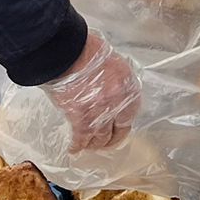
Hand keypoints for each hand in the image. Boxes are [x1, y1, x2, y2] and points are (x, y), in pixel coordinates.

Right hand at [41, 32, 141, 150]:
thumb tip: (109, 91)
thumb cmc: (88, 51)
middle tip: (104, 143)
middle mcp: (118, 103)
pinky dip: (77, 145)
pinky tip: (73, 148)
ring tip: (88, 145)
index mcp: (128, 88)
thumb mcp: (113, 63)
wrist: (69, 52)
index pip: (130, 114)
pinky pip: (81, 138)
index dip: (121, 124)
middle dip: (111, 139)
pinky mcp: (81, 118)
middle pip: (119, 130)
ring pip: (101, 138)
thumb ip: (114, 81)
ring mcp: (101, 113)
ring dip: (94, 144)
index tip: (116, 128)